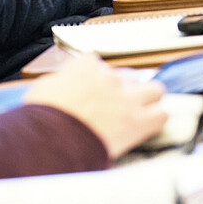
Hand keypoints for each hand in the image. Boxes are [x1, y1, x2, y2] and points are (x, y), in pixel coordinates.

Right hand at [25, 54, 166, 158]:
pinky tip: (149, 127)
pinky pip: (161, 115)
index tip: (96, 91)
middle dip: (126, 89)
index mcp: (86, 66)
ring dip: (149, 100)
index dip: (100, 80)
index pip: (101, 65)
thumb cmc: (41, 117)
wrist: (51, 138)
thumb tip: (60, 87)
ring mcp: (126, 98)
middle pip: (130, 76)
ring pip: (154, 90)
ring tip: (141, 112)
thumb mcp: (43, 89)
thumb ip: (59, 82)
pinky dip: (156, 121)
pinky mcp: (137, 121)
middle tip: (117, 105)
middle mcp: (110, 77)